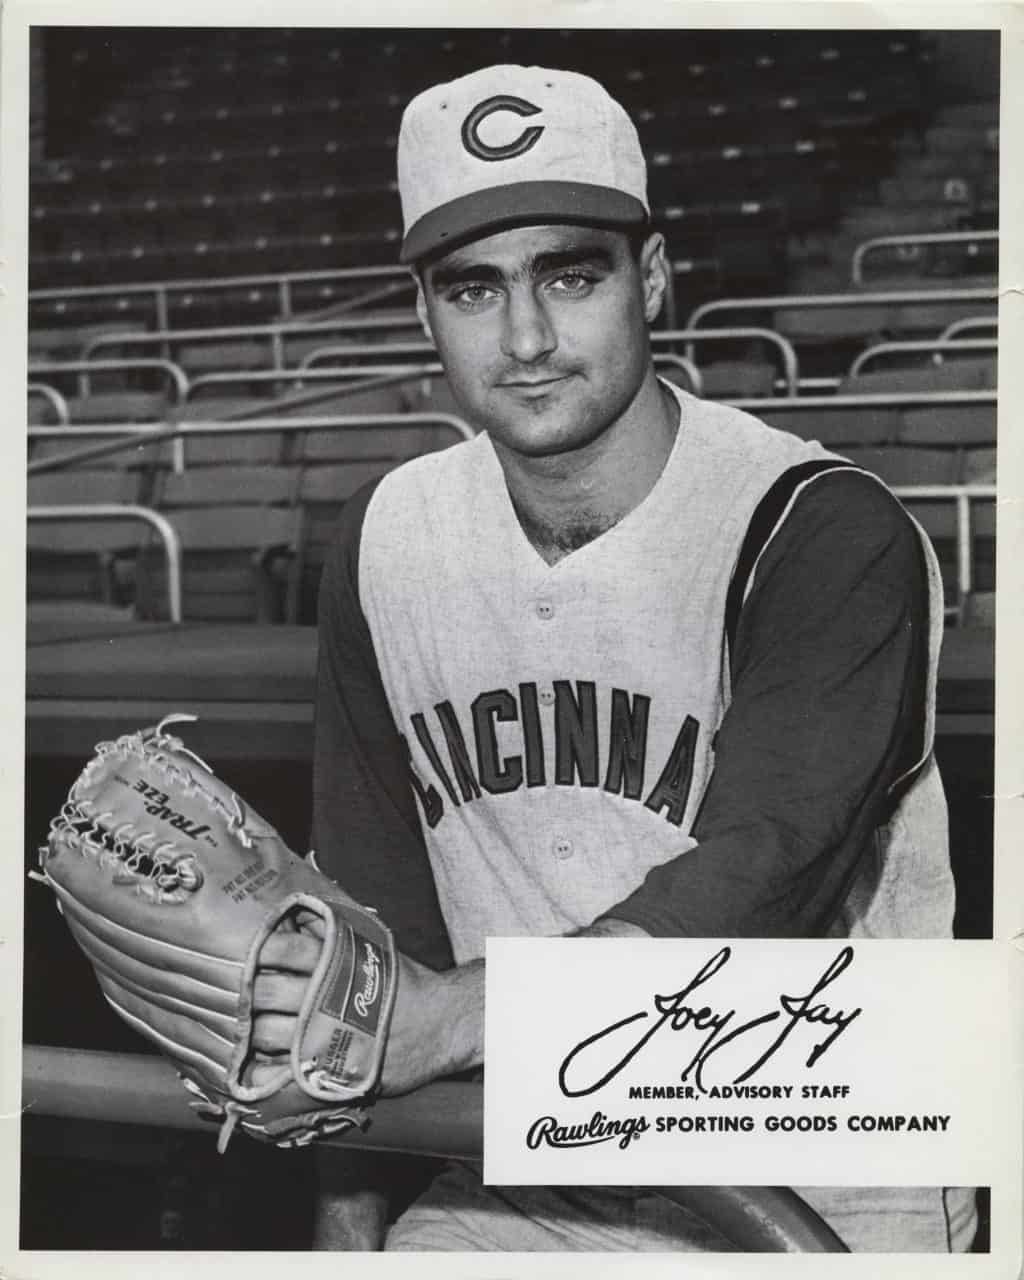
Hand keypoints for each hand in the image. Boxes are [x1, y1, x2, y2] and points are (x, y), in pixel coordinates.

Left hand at [250, 916, 483, 1095]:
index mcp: (335, 963)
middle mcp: (325, 998)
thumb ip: (333, 933)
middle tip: (244, 994)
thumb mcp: (372, 948)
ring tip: (248, 1027)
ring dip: (251, 1031)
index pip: (284, 948)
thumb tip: (297, 913)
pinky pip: (278, 1074)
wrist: (442, 1024)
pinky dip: (262, 1069)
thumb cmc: (404, 984)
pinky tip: (258, 1063)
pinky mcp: (328, 1070)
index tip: (250, 954)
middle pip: (266, 991)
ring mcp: (324, 1037)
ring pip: (266, 1033)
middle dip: (249, 992)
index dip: (261, 950)